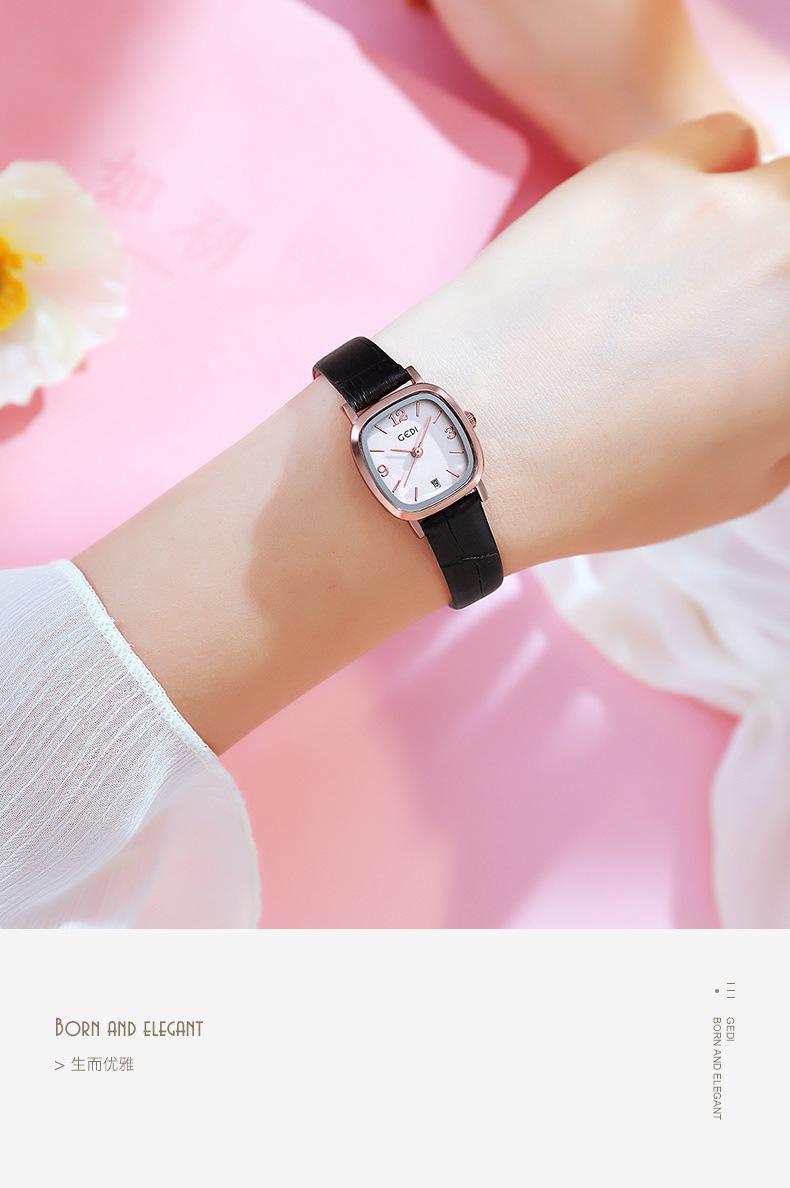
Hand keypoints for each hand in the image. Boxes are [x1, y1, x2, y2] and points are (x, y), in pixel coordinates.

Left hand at [377, 114, 789, 572]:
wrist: (473, 448)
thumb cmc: (606, 485)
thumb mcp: (748, 479)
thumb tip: (783, 356)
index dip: (786, 332)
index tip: (766, 341)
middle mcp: (786, 262)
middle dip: (783, 273)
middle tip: (738, 312)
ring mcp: (720, 205)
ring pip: (786, 181)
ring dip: (763, 218)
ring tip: (700, 275)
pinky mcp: (643, 169)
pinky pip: (726, 142)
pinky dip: (713, 177)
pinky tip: (665, 231)